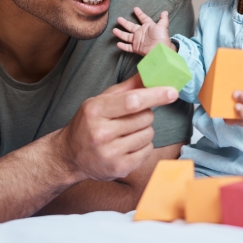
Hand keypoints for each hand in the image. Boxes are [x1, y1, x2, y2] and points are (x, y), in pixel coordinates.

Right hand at [58, 74, 177, 181]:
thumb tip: (150, 74)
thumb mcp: (100, 101)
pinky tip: (128, 145)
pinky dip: (143, 146)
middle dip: (145, 114)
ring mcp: (110, 153)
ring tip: (127, 132)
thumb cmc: (88, 123)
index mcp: (95, 110)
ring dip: (144, 131)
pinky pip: (148, 151)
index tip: (172, 92)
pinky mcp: (119, 168)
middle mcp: (101, 133)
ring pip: (148, 134)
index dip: (155, 95)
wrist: (69, 155)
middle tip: (131, 117)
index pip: (132, 101)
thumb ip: (126, 88)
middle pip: (145, 117)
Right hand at [113, 7, 174, 55]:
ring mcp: (138, 40)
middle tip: (118, 19)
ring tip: (114, 30)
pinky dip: (123, 46)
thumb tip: (165, 12)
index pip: (143, 18)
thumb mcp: (163, 26)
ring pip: (127, 36)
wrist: (160, 50)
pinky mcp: (136, 48)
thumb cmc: (161, 37)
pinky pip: (128, 47)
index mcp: (148, 26)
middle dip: (124, 23)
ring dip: (120, 33)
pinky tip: (118, 44)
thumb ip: (163, 19)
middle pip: (131, 26)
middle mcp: (141, 32)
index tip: (135, 9)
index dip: (139, 14)